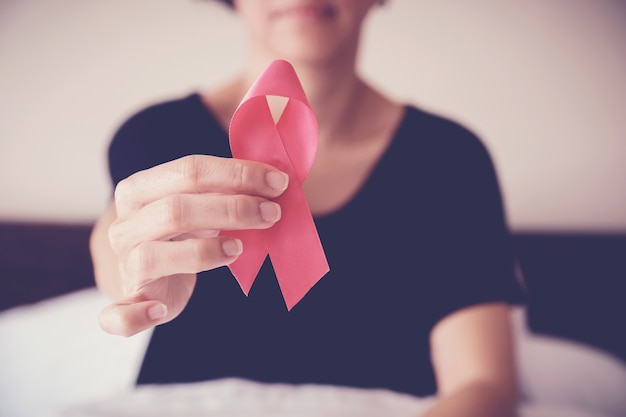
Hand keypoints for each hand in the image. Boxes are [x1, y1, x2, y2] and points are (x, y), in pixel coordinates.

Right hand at [98, 155, 288, 335]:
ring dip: (202, 252)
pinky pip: (118, 314)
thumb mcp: (199, 201)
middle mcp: (126, 224)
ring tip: (239, 249)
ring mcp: (126, 263)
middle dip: (232, 209)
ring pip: (153, 256)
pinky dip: (133, 316)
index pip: (189, 171)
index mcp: (140, 189)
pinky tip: (158, 312)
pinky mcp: (130, 300)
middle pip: (176, 210)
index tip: (277, 182)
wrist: (147, 268)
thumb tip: (275, 179)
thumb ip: (227, 189)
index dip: (236, 174)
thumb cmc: (181, 230)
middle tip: (272, 212)